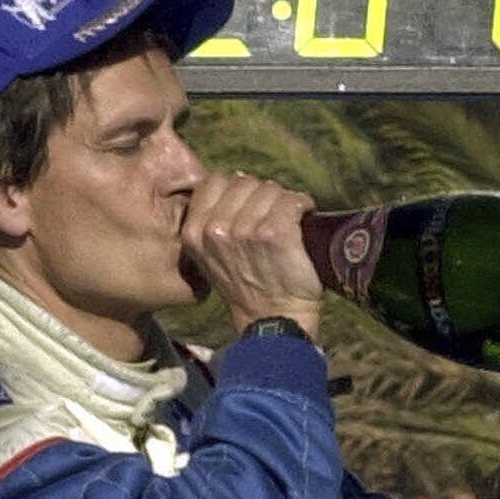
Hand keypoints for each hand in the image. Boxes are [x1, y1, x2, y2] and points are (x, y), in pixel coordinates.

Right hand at [181, 170, 323, 339]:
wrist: (274, 319)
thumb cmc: (247, 286)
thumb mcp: (211, 256)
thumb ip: (212, 220)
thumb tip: (235, 179)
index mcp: (195, 232)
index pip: (214, 182)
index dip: (236, 189)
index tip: (250, 204)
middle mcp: (216, 229)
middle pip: (244, 182)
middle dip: (261, 195)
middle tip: (272, 216)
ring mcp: (246, 231)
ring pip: (270, 189)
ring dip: (283, 201)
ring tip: (288, 221)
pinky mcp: (276, 234)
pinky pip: (292, 200)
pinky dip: (303, 205)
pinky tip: (304, 219)